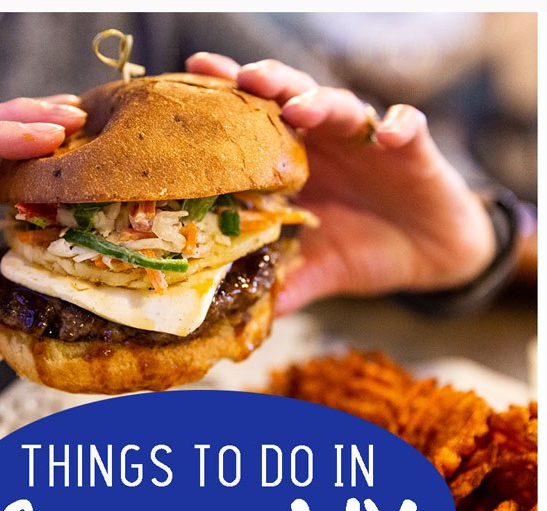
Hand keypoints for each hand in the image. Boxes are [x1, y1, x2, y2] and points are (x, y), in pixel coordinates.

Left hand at [186, 54, 496, 307]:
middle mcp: (326, 139)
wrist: (428, 253)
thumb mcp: (319, 271)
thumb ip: (283, 286)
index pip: (257, 122)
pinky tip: (388, 133)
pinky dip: (399, 125)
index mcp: (295, 162)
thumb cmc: (365, 248)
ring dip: (320, 100)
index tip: (193, 79)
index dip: (228, 98)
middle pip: (292, 96)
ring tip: (298, 106)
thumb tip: (239, 321)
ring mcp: (367, 139)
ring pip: (342, 104)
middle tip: (243, 79)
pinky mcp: (413, 147)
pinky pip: (408, 125)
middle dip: (267, 84)